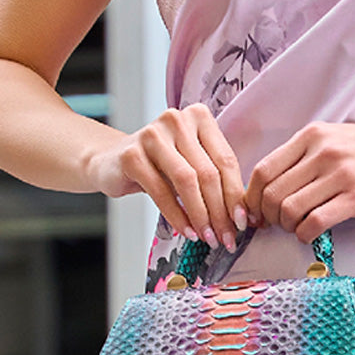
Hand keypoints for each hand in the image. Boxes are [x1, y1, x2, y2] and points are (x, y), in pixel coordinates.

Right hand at [85, 104, 246, 249]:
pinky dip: (177, 216)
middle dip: (221, 211)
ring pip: (187, 181)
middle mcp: (177, 120)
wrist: (111, 161)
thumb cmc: (159, 165)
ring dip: (201, 215)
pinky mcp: (132, 155)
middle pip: (209, 172)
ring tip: (208, 237)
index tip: (243, 222)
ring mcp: (152, 135)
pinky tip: (186, 231)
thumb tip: (242, 215)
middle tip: (226, 237)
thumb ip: (216, 178)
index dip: (237, 195)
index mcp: (199, 117)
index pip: (226, 160)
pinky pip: (162, 192)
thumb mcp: (191, 163)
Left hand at [244, 121, 354, 241]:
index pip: (264, 170)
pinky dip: (304, 234)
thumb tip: (272, 187)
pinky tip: (310, 234)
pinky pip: (314, 222)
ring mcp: (341, 174)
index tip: (256, 212)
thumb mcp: (336, 138)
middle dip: (268, 216)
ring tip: (297, 228)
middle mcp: (323, 151)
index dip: (252, 198)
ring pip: (290, 209)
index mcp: (313, 135)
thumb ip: (304, 156)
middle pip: (272, 193)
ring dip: (287, 227)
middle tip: (277, 224)